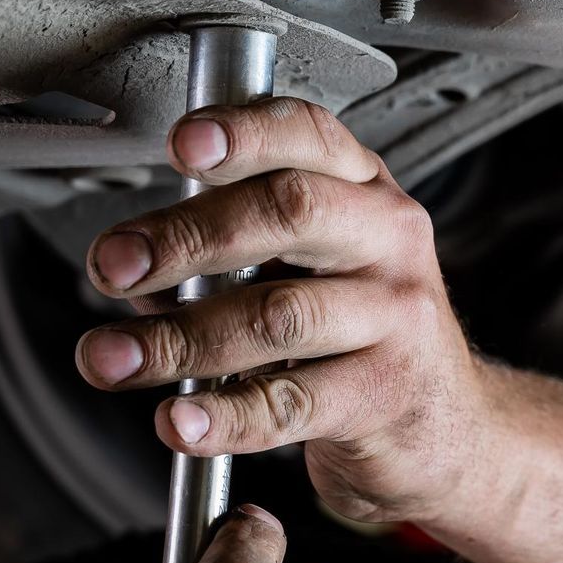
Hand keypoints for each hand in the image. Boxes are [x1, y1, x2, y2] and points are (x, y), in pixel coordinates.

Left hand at [75, 98, 489, 522]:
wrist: (448, 427)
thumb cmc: (369, 334)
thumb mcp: (323, 265)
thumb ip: (239, 251)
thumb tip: (136, 269)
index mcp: (366, 192)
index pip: (309, 137)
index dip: (244, 134)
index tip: (181, 146)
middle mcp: (390, 241)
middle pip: (289, 212)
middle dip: (186, 237)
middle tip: (114, 265)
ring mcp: (396, 317)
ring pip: (277, 315)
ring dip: (180, 339)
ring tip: (114, 359)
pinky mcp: (385, 393)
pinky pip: (290, 402)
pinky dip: (222, 414)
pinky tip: (180, 422)